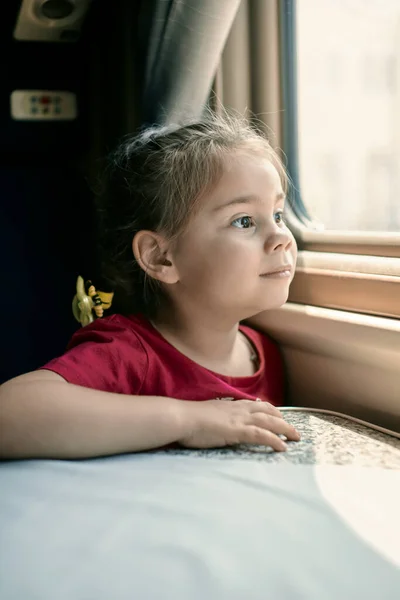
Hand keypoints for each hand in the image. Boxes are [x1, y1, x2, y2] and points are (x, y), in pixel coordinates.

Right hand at [178, 399, 299, 451]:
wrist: (180, 417)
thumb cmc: (186, 419)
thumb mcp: (204, 414)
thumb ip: (214, 417)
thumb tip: (215, 421)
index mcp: (230, 405)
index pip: (255, 404)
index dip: (269, 409)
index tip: (277, 414)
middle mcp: (237, 409)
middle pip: (267, 411)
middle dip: (282, 419)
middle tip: (293, 429)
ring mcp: (238, 419)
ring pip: (269, 422)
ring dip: (285, 429)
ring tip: (296, 438)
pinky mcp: (237, 431)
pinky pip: (261, 435)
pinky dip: (274, 440)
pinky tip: (283, 447)